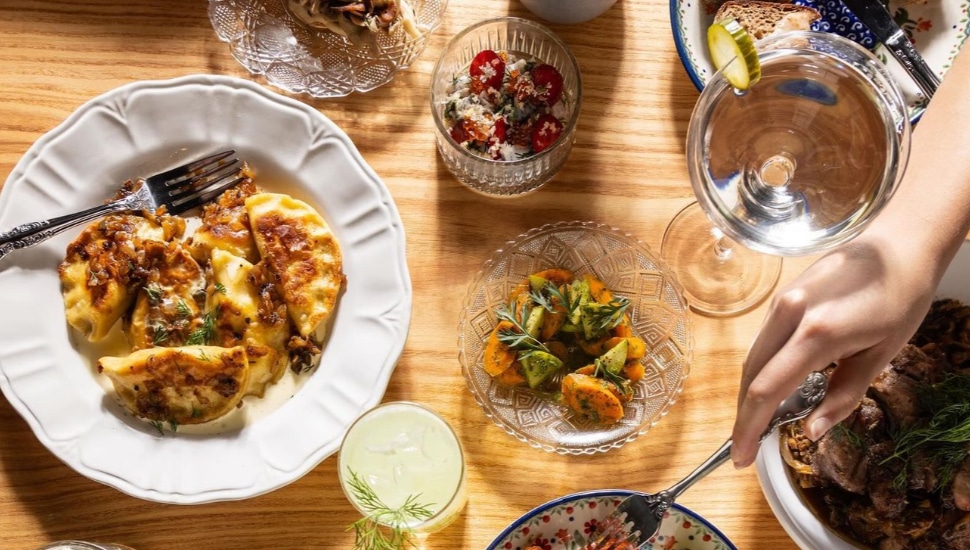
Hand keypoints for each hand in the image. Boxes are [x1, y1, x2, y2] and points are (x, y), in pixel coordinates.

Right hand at [730, 234, 937, 467]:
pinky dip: (760, 369)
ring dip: (750, 393)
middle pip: (750, 375)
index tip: (742, 456)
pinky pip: (763, 341)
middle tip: (743, 448)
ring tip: (755, 424)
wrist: (897, 246)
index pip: (767, 389)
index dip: (749, 427)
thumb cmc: (899, 299)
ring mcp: (781, 303)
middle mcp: (789, 315)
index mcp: (817, 334)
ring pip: (752, 357)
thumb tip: (811, 431)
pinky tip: (770, 387)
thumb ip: (842, 395)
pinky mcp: (782, 297)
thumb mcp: (880, 354)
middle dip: (743, 416)